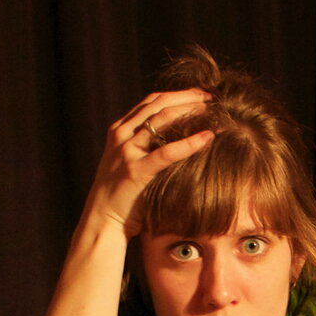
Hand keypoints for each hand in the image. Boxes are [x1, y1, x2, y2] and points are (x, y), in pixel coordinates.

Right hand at [82, 89, 214, 234]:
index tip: (200, 94)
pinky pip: (166, 152)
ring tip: (212, 109)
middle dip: (187, 96)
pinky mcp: (135, 170)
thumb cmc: (123, 196)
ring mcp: (126, 151)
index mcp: (119, 130)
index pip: (151, 101)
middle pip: (158, 103)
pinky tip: (208, 137)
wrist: (102, 221)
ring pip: (162, 119)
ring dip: (190, 110)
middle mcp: (121, 135)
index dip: (178, 94)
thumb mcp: (130, 162)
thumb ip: (146, 146)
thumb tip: (178, 136)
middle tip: (211, 96)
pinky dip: (190, 142)